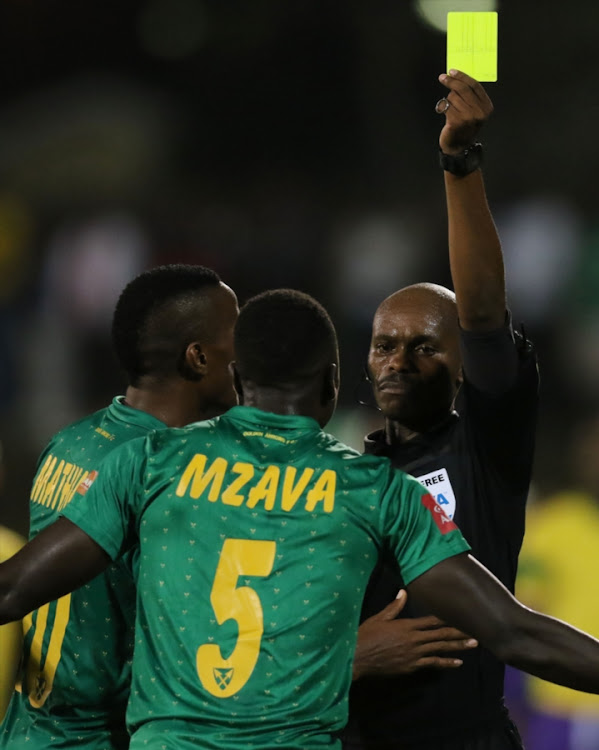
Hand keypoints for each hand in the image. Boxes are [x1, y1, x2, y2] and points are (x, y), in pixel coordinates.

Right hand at [352, 590, 477, 680]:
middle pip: (440, 635)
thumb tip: (404, 592)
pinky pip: (432, 664)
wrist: (359, 657)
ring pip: (440, 649)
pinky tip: (457, 663)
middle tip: (477, 631)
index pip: (432, 620)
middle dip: (459, 632)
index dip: (447, 618)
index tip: (461, 615)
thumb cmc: (367, 635)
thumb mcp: (380, 618)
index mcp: (406, 626)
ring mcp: (414, 654)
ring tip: (473, 645)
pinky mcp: (412, 666)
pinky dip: (446, 663)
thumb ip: (394, 606)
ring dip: (457, 647)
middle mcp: (414, 639)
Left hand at [437, 69, 493, 154]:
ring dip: (448, 100)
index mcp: (486, 107)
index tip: (453, 71)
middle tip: (442, 77)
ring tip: (451, 109)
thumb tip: (458, 77)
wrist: (458, 146)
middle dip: (451, 81)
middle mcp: (479, 112)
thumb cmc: (465, 127)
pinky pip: (446, 107)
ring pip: (453, 97)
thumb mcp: (474, 111)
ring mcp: (468, 118)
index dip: (463, 76)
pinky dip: (444, 109)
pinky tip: (447, 116)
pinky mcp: (456, 122)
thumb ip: (471, 96)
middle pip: (463, 89)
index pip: (475, 85)